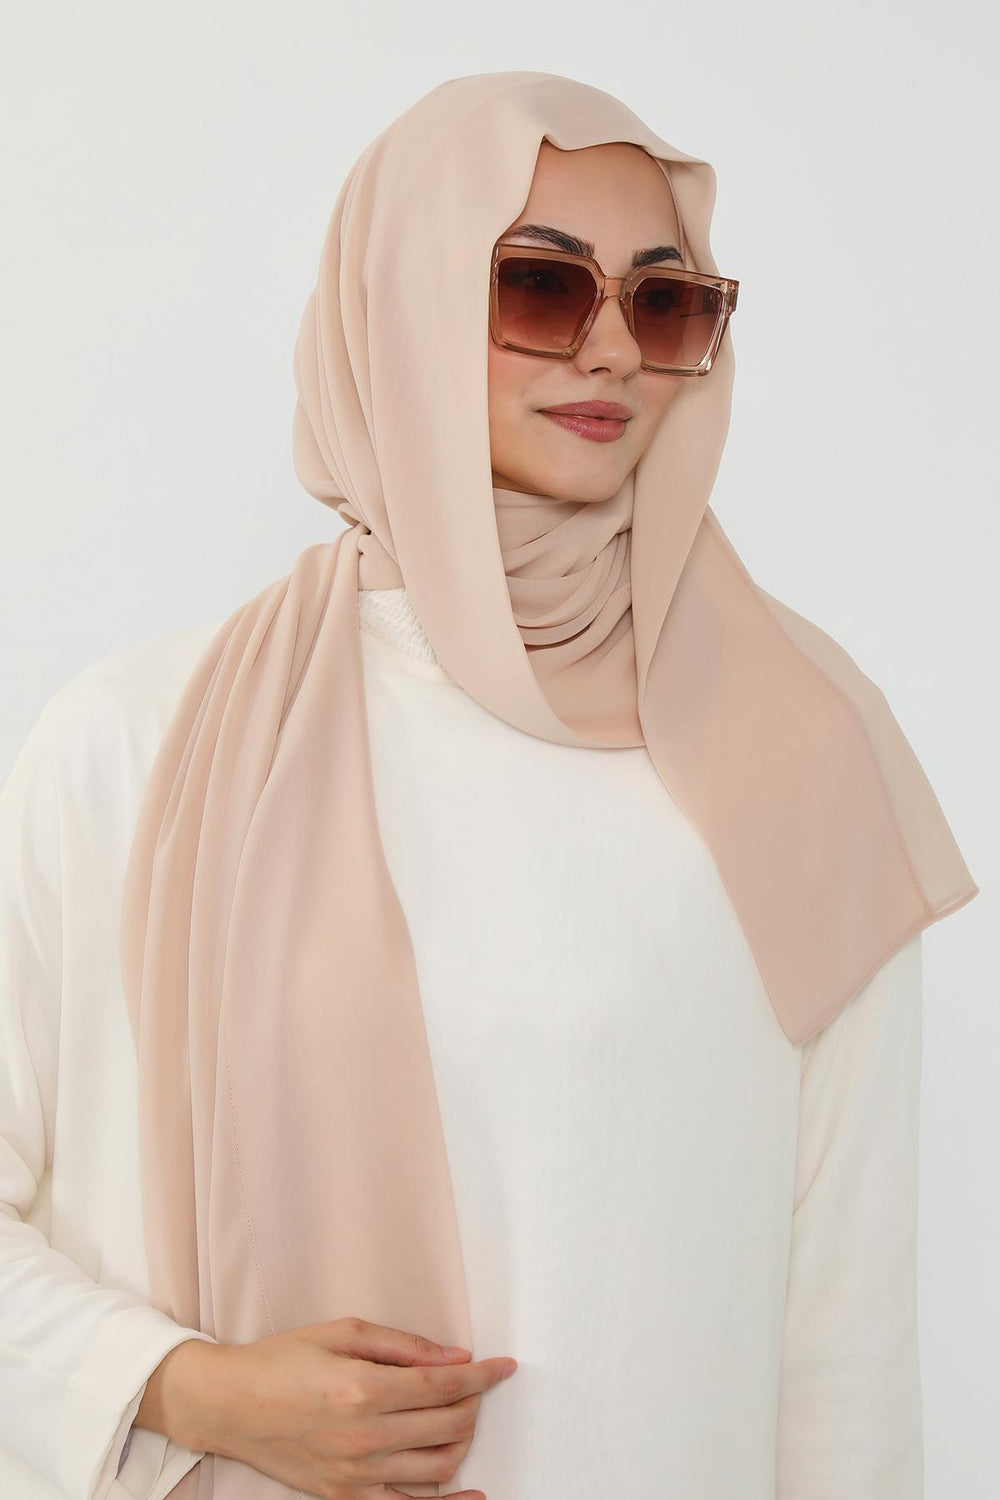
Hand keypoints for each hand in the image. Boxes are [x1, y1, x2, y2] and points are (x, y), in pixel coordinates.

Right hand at [156, 1315, 516, 1498]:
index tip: (504, 1367)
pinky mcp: (346, 1498)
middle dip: (473, 1403)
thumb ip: (404, 1346)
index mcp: (363, 1389)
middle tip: (475, 1384)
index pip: (444, 1385)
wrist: (231, 1405)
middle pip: (448, 1425)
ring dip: (462, 1441)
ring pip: (438, 1468)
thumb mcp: (343, 1332)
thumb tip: (455, 1356)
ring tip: (460, 1418)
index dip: (482, 1375)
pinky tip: (471, 1491)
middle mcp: (363, 1437)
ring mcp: (356, 1475)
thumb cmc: (284, 1361)